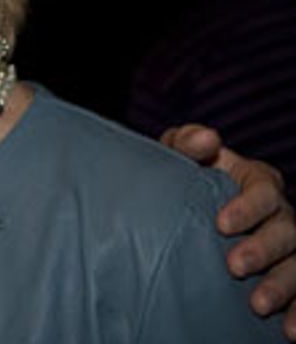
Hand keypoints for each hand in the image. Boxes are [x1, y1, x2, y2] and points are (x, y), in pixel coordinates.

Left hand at [162, 124, 295, 339]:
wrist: (180, 206)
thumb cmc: (182, 175)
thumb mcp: (178, 153)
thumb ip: (187, 142)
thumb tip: (209, 138)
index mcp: (258, 181)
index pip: (264, 191)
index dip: (247, 207)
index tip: (220, 224)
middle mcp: (281, 214)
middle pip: (286, 231)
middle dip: (263, 250)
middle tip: (233, 266)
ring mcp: (288, 247)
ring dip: (283, 286)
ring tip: (258, 305)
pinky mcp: (286, 274)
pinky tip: (289, 331)